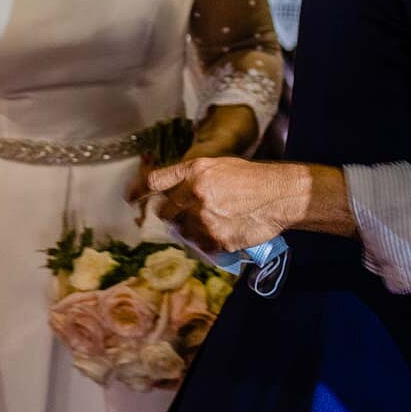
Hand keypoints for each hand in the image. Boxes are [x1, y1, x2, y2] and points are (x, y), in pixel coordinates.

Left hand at [143, 157, 310, 252]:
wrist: (280, 195)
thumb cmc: (251, 178)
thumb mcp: (217, 166)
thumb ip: (189, 176)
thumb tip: (165, 193)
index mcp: (195, 171)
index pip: (154, 182)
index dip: (138, 191)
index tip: (130, 199)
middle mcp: (195, 193)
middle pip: (165, 212)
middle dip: (171, 215)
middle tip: (187, 213)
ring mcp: (205, 219)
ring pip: (182, 232)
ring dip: (190, 230)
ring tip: (211, 222)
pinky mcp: (217, 239)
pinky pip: (201, 246)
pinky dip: (207, 242)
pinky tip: (222, 231)